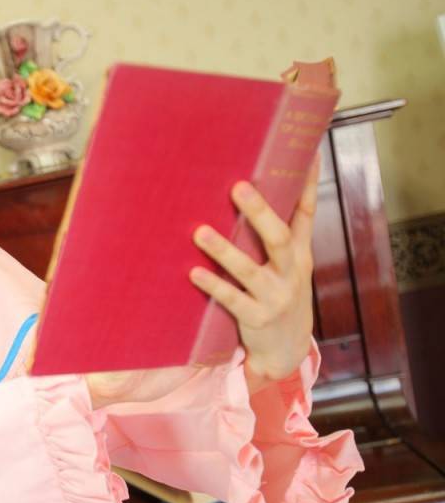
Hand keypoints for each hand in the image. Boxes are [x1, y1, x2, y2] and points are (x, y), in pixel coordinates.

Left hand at [188, 155, 319, 384]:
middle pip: (278, 237)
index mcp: (299, 254)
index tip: (307, 153)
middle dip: (259, 212)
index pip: (306, 213)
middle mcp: (291, 273)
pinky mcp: (257, 319)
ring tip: (199, 232)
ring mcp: (275, 297)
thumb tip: (258, 195)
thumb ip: (280, 235)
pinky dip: (214, 286)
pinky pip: (232, 300)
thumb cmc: (280, 295)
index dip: (307, 184)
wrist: (287, 350)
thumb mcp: (289, 265)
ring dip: (224, 251)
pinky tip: (194, 273)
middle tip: (237, 187)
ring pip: (250, 270)